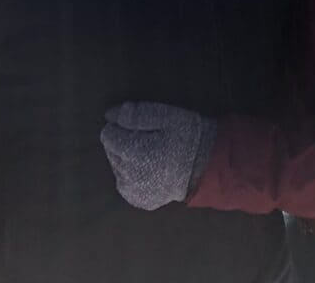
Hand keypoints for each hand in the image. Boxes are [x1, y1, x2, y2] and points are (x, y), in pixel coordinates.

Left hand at [101, 101, 216, 209]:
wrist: (206, 167)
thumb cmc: (186, 136)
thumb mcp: (166, 116)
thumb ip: (136, 114)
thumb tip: (110, 114)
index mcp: (133, 152)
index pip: (108, 134)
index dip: (122, 125)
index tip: (140, 126)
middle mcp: (128, 175)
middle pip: (112, 151)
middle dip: (124, 141)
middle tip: (149, 138)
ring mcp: (134, 191)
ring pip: (117, 167)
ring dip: (128, 158)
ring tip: (152, 153)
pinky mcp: (140, 200)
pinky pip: (126, 183)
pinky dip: (133, 175)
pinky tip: (151, 168)